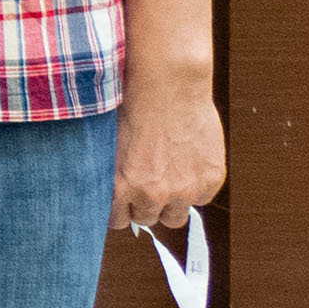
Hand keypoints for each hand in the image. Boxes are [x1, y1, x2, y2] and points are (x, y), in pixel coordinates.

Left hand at [115, 84, 224, 235]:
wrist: (167, 86)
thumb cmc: (130, 105)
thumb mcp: (105, 142)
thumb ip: (106, 171)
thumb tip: (98, 188)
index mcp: (119, 187)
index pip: (116, 220)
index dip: (118, 209)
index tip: (120, 200)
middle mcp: (151, 195)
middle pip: (145, 219)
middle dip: (143, 205)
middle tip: (144, 186)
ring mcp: (183, 190)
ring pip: (174, 217)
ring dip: (170, 204)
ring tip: (165, 181)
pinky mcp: (209, 179)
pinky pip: (201, 199)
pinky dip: (195, 188)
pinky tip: (186, 167)